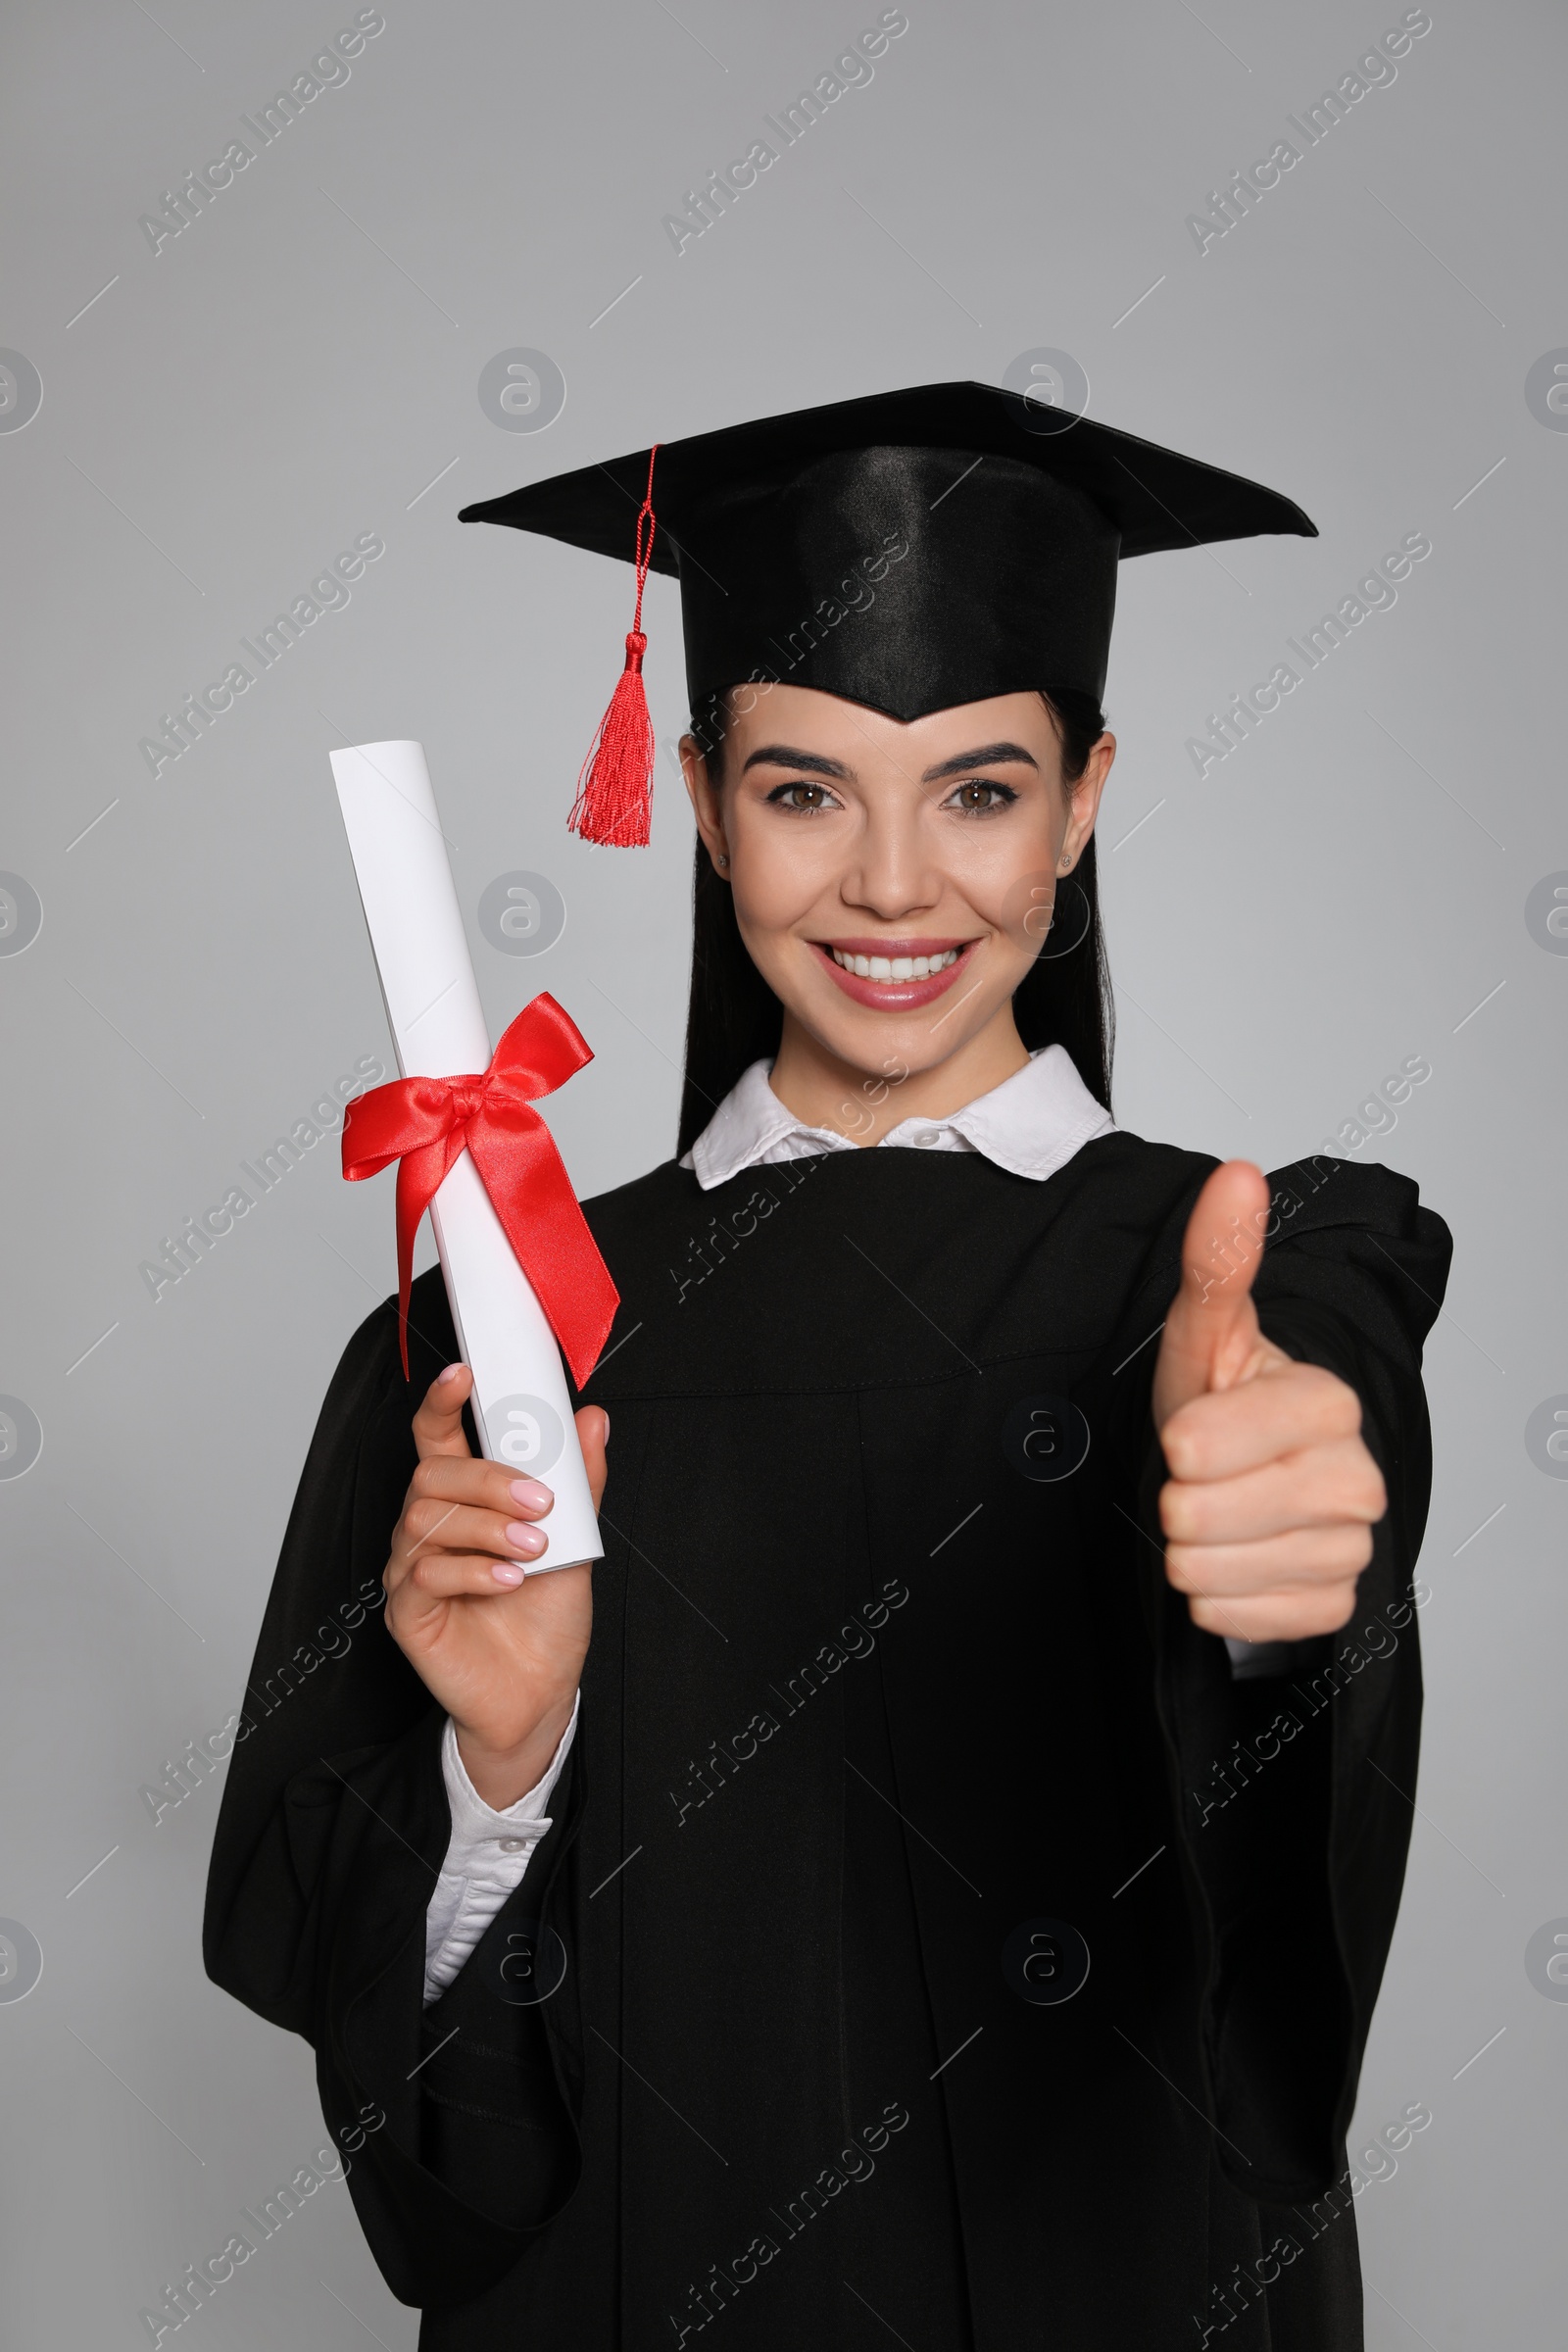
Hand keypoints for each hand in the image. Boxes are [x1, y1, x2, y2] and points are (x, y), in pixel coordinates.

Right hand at [383, 1364, 608, 1806]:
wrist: (539, 1691)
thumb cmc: (545, 1616)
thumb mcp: (576, 1540)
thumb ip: (579, 1480)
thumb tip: (593, 1420)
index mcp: (465, 1501)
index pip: (438, 1438)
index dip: (442, 1403)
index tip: (463, 1376)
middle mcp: (431, 1529)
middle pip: (432, 1475)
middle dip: (488, 1480)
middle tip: (538, 1503)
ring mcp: (412, 1569)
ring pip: (427, 1520)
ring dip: (487, 1527)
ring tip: (533, 1549)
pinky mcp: (407, 1612)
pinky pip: (424, 1573)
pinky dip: (473, 1570)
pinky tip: (508, 1579)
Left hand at [1152, 1162, 1385, 1643]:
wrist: (1238, 1480)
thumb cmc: (1218, 1401)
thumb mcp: (1202, 1332)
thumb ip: (1217, 1259)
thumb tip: (1236, 1176)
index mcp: (1326, 1403)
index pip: (1210, 1444)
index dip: (1181, 1442)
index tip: (1185, 1432)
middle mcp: (1356, 1477)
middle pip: (1206, 1515)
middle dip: (1176, 1500)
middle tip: (1193, 1478)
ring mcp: (1352, 1548)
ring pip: (1217, 1572)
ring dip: (1188, 1552)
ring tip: (1207, 1517)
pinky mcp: (1334, 1605)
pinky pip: (1242, 1619)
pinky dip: (1216, 1599)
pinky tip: (1229, 1562)